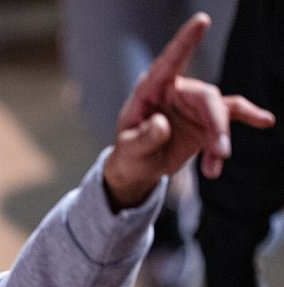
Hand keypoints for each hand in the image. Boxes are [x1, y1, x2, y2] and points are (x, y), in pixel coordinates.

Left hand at [103, 13, 275, 209]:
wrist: (138, 170)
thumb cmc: (128, 155)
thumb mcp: (128, 150)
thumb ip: (143, 138)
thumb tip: (161, 125)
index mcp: (151, 90)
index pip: (169, 62)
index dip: (184, 42)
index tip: (200, 21)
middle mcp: (176, 92)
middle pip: (206, 97)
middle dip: (217, 123)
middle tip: (220, 151)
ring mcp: (193, 106)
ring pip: (220, 112)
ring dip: (222, 138)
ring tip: (217, 162)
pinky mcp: (206, 122)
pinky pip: (229, 120)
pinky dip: (239, 129)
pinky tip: (255, 129)